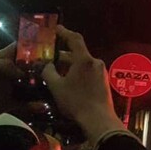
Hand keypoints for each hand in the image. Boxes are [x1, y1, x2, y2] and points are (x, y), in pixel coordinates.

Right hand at [41, 26, 123, 140]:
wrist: (99, 120)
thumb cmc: (76, 101)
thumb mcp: (56, 87)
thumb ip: (48, 72)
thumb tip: (47, 65)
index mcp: (85, 60)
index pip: (74, 39)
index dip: (64, 32)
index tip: (55, 29)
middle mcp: (96, 62)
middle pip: (77, 53)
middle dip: (62, 55)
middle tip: (48, 58)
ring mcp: (102, 72)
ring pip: (82, 63)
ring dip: (69, 65)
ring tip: (55, 71)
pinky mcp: (103, 82)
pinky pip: (88, 72)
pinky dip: (77, 72)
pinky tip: (67, 81)